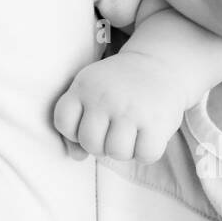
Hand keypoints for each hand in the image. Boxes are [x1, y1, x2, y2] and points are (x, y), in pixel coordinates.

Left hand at [53, 52, 187, 163]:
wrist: (158, 63)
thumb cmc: (119, 87)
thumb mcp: (92, 93)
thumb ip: (77, 123)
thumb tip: (77, 157)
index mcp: (84, 86)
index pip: (63, 123)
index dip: (73, 132)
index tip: (89, 123)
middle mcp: (104, 96)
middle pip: (90, 143)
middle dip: (101, 145)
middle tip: (113, 132)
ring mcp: (130, 108)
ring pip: (116, 152)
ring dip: (124, 151)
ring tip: (130, 135)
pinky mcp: (156, 121)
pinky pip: (145, 155)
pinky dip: (146, 153)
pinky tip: (147, 137)